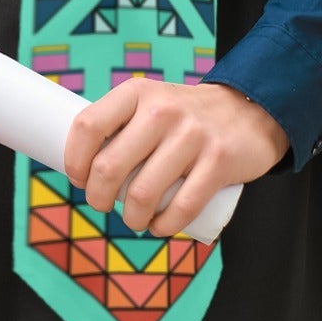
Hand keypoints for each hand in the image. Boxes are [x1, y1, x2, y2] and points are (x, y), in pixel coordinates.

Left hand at [62, 79, 289, 236]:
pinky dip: (163, 227)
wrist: (247, 110)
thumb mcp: (149, 102)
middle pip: (108, 166)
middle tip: (100, 204)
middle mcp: (161, 110)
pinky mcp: (218, 162)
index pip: (88, 126)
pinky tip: (158, 228)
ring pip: (142, 193)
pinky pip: (182, 207)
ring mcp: (191, 135)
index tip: (77, 177)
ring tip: (132, 220)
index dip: (74, 159)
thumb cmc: (183, 116)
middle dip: (96, 197)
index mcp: (136, 92)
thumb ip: (120, 123)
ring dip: (130, 218)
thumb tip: (81, 163)